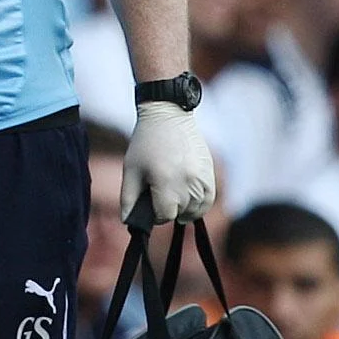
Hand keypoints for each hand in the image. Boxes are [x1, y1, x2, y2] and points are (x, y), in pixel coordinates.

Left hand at [121, 102, 214, 224]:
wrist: (169, 117)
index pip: (165, 216)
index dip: (155, 216)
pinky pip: (209, 199)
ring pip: (196, 209)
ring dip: (184, 210)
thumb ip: (128, 199)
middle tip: (158, 199)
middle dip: (169, 211)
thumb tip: (128, 222)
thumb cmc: (145, 144)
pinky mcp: (211, 173)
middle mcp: (188, 182)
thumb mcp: (130, 171)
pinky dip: (199, 205)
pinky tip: (188, 202)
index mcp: (166, 182)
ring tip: (172, 200)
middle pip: (180, 213)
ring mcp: (202, 178)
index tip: (149, 207)